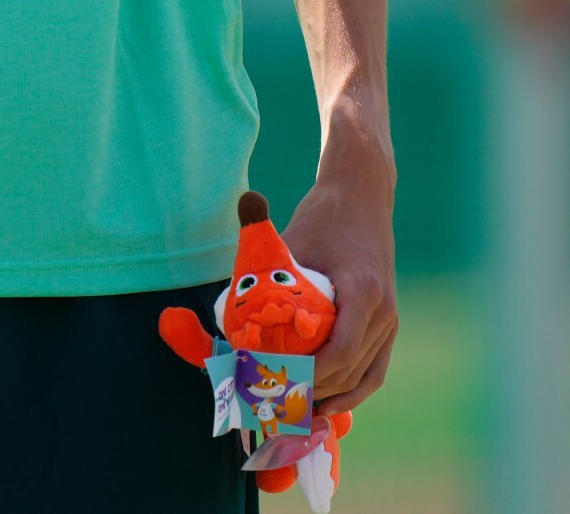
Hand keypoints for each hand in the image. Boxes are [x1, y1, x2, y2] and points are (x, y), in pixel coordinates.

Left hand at [283, 156, 397, 416]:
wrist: (361, 199)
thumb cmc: (322, 219)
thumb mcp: (290, 241)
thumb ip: (264, 270)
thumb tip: (223, 303)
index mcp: (362, 292)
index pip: (341, 351)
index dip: (310, 374)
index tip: (278, 383)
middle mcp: (383, 312)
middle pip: (350, 370)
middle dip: (314, 392)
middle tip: (276, 405)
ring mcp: (389, 321)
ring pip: (366, 377)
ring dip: (333, 399)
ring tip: (297, 414)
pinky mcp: (386, 325)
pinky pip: (374, 368)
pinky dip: (353, 390)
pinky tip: (326, 403)